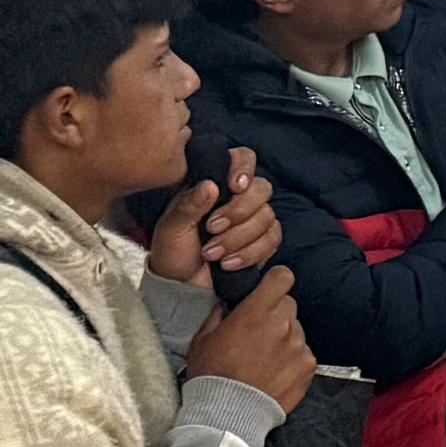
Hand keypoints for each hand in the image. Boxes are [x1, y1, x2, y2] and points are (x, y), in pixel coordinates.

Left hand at [147, 149, 274, 291]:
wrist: (181, 288)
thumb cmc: (172, 253)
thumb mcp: (171, 228)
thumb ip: (189, 205)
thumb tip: (210, 185)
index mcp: (214, 185)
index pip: (242, 158)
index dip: (244, 167)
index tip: (234, 186)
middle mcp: (237, 198)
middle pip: (262, 188)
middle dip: (239, 211)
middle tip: (213, 228)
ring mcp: (253, 220)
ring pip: (267, 217)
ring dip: (239, 238)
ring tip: (212, 254)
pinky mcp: (263, 242)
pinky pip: (273, 239)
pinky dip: (251, 253)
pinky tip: (229, 264)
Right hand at [184, 260, 315, 413]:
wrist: (228, 413)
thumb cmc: (212, 375)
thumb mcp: (203, 338)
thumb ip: (221, 313)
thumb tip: (230, 301)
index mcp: (257, 312)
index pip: (282, 278)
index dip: (275, 281)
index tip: (268, 289)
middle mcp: (283, 324)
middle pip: (288, 305)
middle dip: (274, 313)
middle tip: (257, 333)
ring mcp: (299, 345)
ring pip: (296, 330)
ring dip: (283, 338)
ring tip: (262, 359)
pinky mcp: (308, 365)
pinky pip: (303, 353)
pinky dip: (292, 359)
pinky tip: (273, 372)